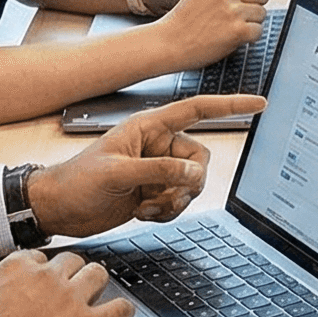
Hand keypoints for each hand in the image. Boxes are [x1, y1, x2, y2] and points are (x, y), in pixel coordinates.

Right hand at [0, 249, 131, 316]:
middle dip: (71, 275)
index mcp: (15, 269)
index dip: (42, 273)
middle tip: (70, 293)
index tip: (43, 285)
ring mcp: (70, 298)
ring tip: (95, 297)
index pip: (39, 258)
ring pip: (98, 273)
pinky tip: (122, 316)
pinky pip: (120, 308)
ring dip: (97, 285)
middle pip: (72, 261)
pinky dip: (123, 312)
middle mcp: (45, 277)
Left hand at [27, 94, 250, 234]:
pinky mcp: (154, 192)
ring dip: (175, 200)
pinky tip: (142, 212)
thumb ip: (159, 170)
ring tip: (146, 206)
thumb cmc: (77, 181)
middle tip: (164, 195)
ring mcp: (156, 170)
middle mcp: (157, 146)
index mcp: (149, 127)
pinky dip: (167, 212)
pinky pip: (180, 202)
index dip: (230, 106)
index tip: (259, 104)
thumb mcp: (117, 173)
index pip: (197, 110)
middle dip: (188, 182)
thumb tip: (195, 173)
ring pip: (193, 183)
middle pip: (200, 158)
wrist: (58, 208)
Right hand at [154, 0, 271, 64]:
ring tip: (231, 26)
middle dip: (255, 4)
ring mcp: (233, 10)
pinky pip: (258, 31)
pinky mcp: (237, 31)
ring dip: (251, 22)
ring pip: (262, 13)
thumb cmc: (186, 17)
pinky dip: (249, 37)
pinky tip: (233, 37)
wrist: (169, 41)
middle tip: (239, 14)